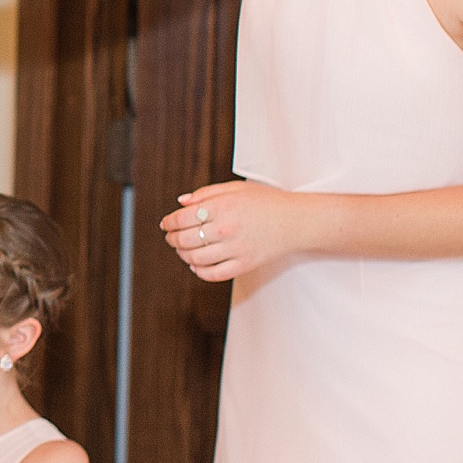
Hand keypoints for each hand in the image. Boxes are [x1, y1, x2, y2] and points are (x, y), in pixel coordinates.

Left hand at [159, 179, 301, 280]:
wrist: (297, 221)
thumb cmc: (267, 201)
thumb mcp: (236, 188)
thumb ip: (206, 193)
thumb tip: (180, 202)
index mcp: (222, 206)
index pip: (183, 218)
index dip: (169, 222)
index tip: (165, 224)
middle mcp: (226, 228)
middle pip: (185, 239)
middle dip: (172, 239)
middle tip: (170, 237)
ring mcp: (235, 249)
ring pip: (196, 258)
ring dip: (182, 255)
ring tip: (181, 250)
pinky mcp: (244, 265)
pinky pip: (214, 274)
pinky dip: (200, 271)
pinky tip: (195, 265)